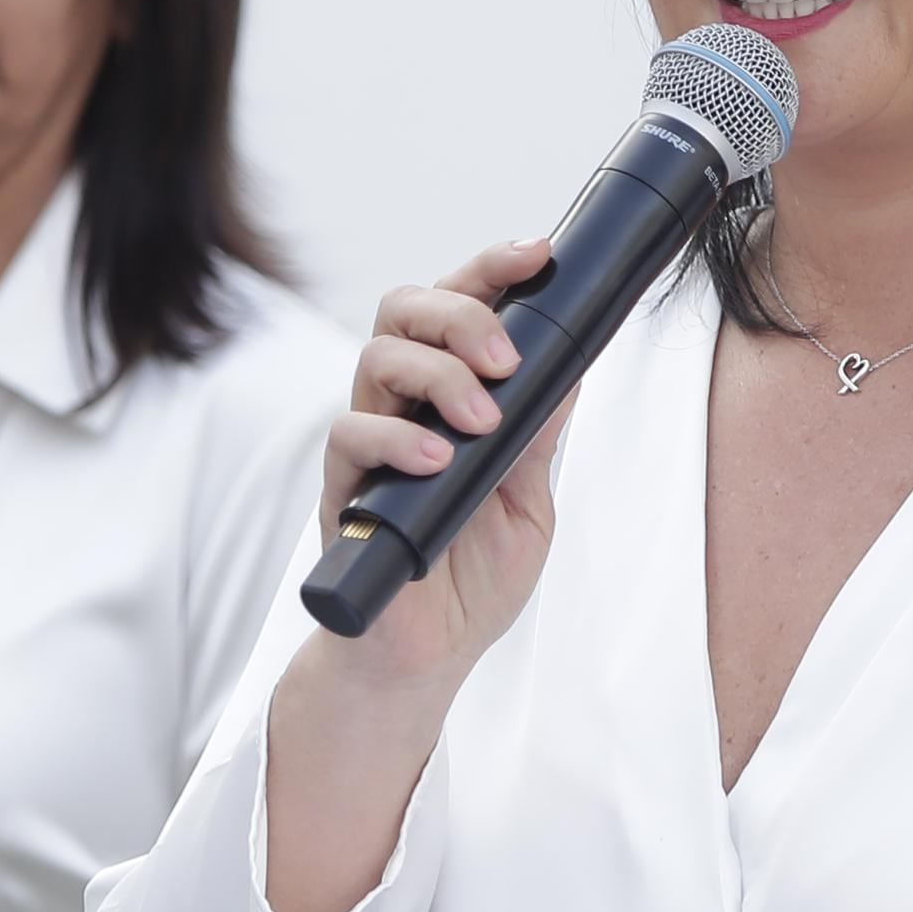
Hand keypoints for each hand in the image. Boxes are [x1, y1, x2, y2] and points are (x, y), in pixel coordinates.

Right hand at [310, 236, 574, 691]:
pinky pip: (349, 433)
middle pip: (405, 309)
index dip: (492, 270)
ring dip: (438, 375)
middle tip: (504, 357)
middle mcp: (404, 406)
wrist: (427, 657)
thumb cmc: (474, 578)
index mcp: (451, 396)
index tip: (536, 254)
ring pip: (376, 357)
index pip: (460, 307)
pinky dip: (396, 437)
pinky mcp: (343, 488)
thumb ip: (540, 436)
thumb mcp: (529, 500)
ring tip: (481, 421)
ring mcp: (370, 443)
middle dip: (460, 312)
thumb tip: (570, 365)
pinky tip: (437, 459)